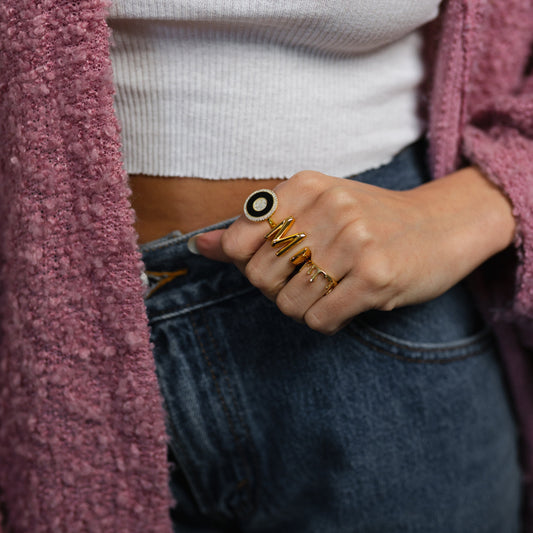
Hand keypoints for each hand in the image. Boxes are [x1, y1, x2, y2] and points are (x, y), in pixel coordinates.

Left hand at [192, 168, 514, 334]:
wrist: (439, 227)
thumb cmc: (369, 221)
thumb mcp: (312, 211)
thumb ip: (254, 229)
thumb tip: (199, 246)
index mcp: (306, 186)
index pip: (240, 240)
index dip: (251, 263)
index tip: (277, 262)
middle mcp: (328, 207)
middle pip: (261, 276)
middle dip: (278, 289)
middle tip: (309, 280)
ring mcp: (354, 240)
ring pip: (288, 303)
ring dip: (304, 307)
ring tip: (331, 290)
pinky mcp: (375, 276)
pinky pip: (319, 319)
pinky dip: (325, 321)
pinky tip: (344, 305)